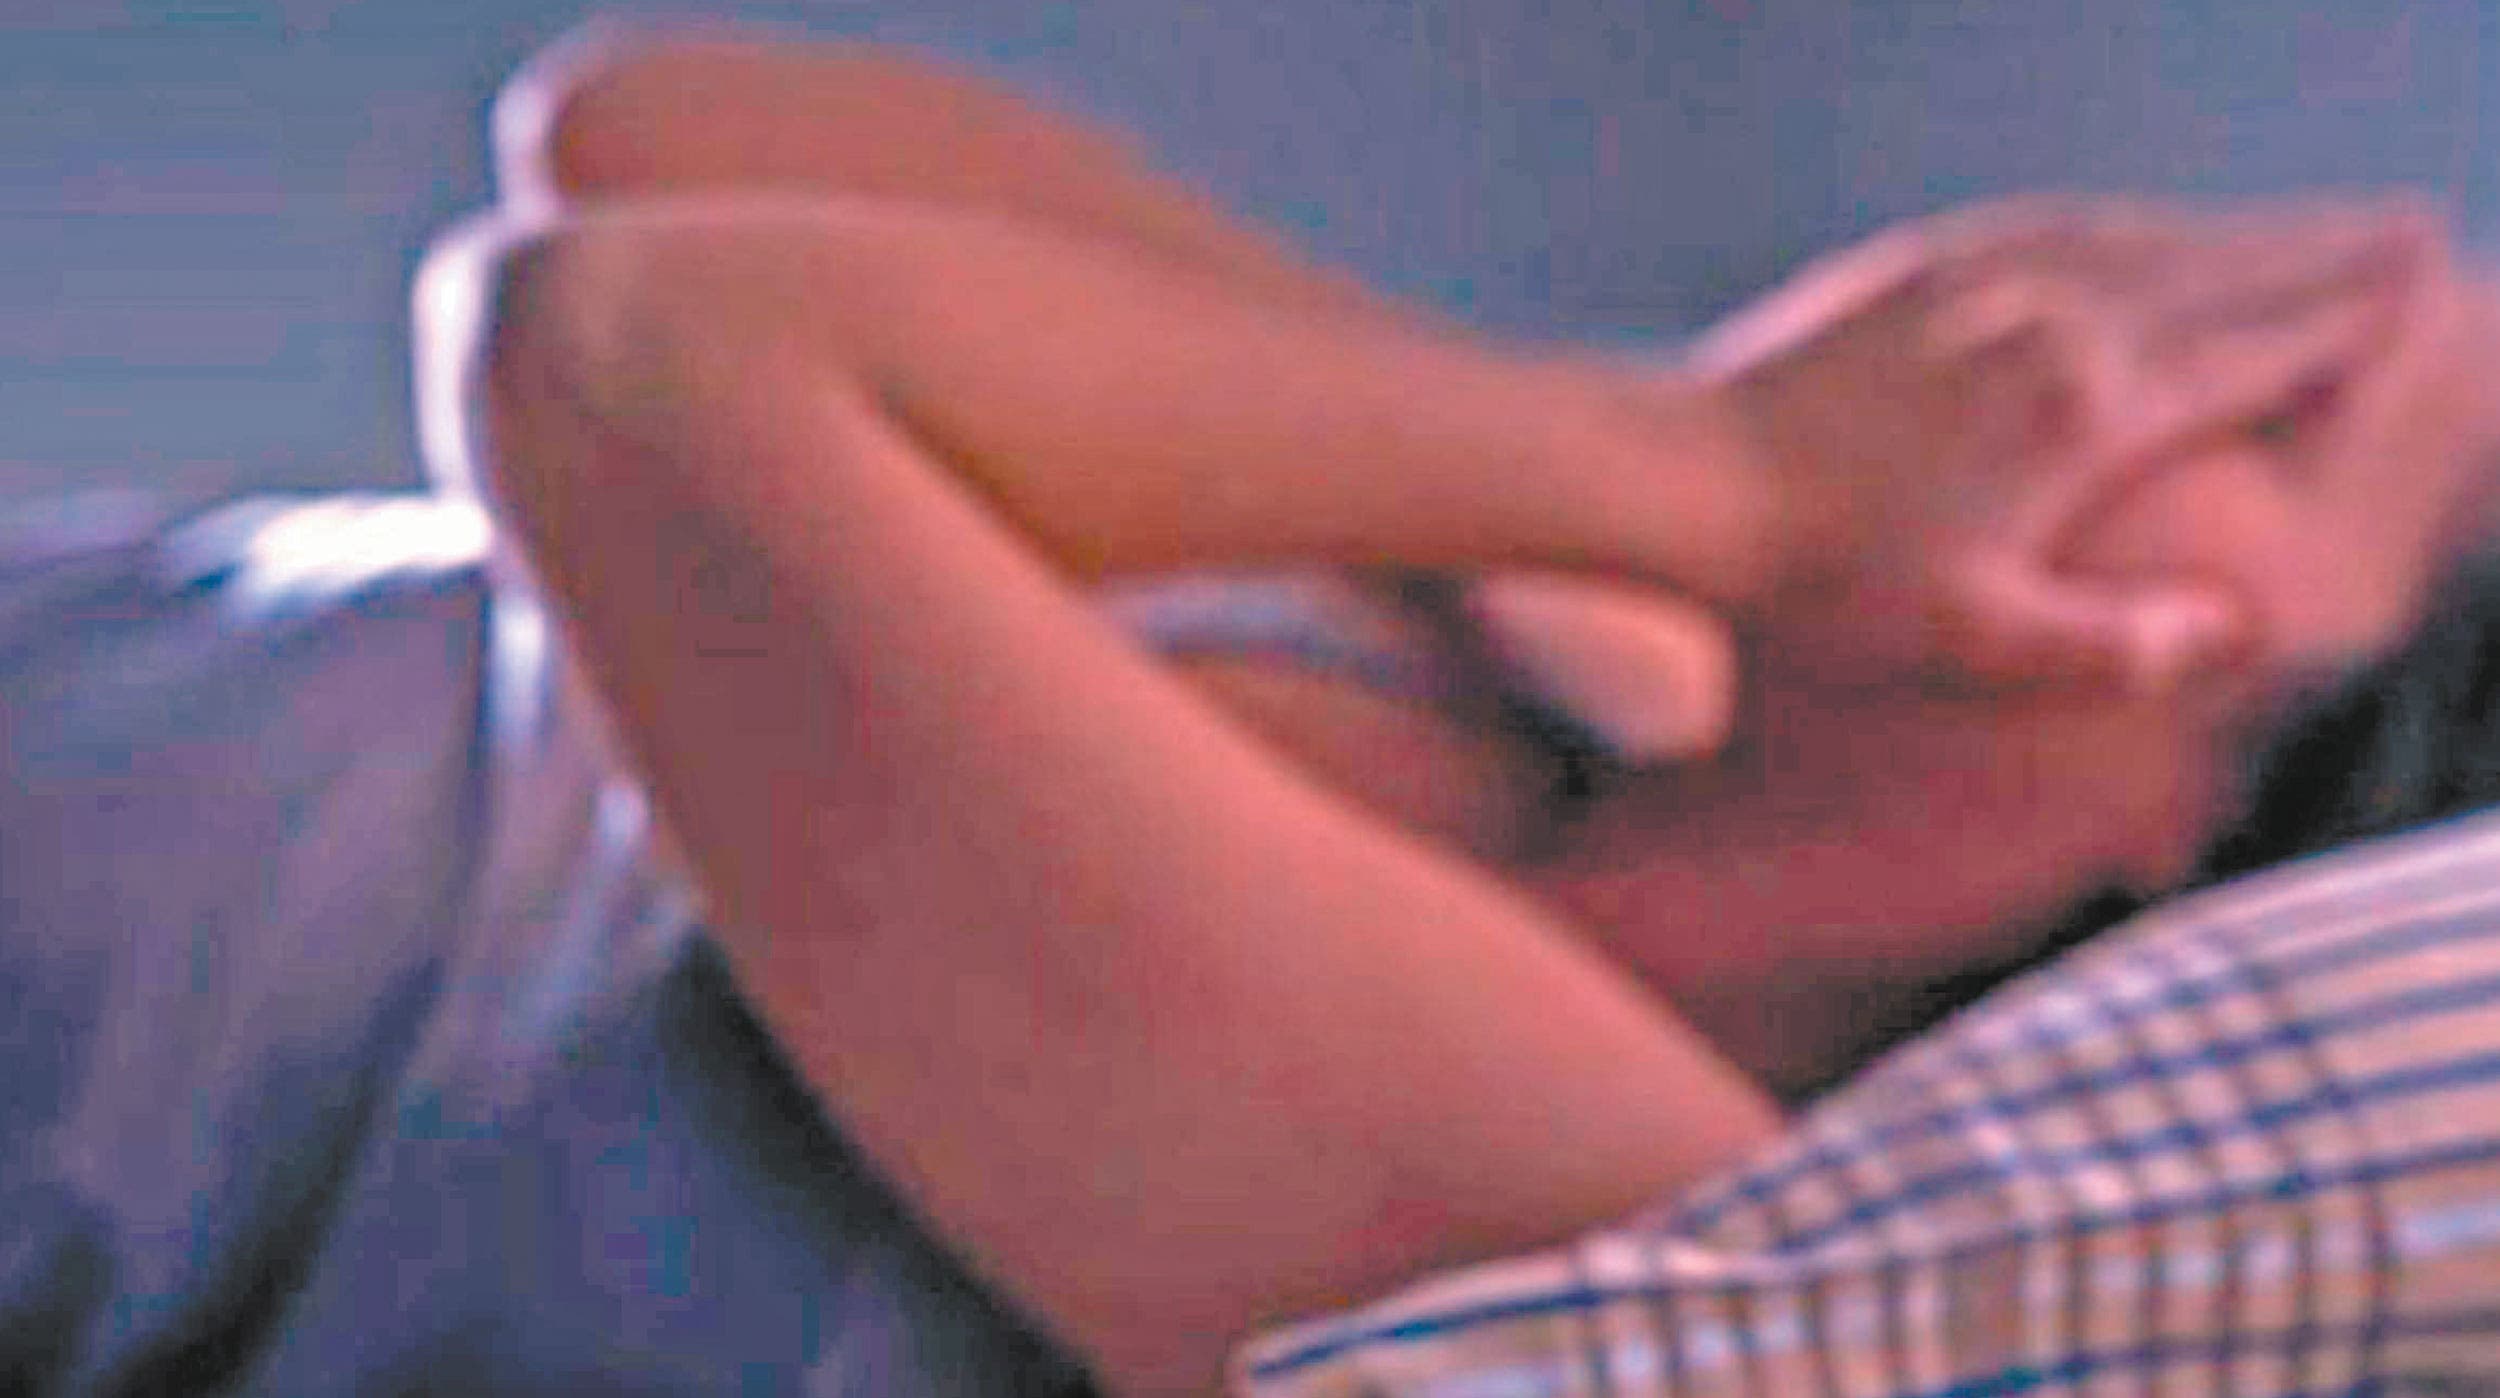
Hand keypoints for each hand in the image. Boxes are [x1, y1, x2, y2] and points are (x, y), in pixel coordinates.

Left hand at [1695, 193, 2446, 694]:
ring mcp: (1988, 279)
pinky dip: (2133, 220)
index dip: (2340, 333)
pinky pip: (2062, 221)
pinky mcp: (1921, 264)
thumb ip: (2110, 645)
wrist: (1681, 480)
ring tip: (2310, 231)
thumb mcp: (1969, 644)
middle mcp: (2058, 322)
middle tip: (2399, 241)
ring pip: (2155, 237)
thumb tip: (2233, 634)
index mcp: (2089, 414)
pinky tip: (2147, 226)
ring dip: (2244, 232)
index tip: (2402, 310)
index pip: (2255, 360)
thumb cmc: (1820, 579)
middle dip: (2323, 259)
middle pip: (2230, 276)